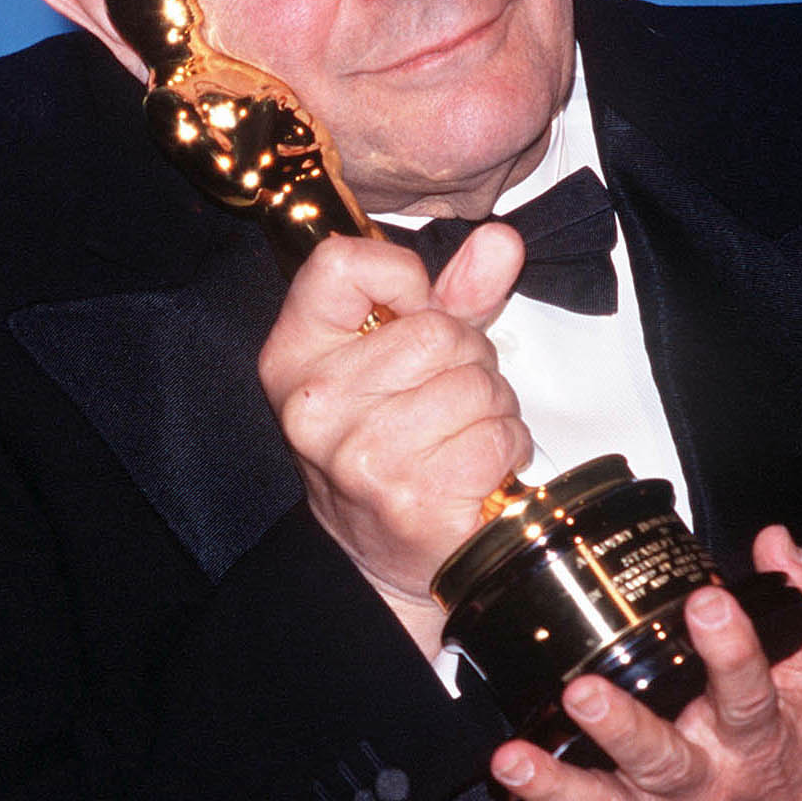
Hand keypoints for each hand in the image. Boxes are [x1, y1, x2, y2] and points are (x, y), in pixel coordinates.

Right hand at [258, 224, 530, 652]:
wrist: (380, 559)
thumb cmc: (391, 447)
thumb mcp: (405, 359)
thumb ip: (453, 295)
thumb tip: (502, 241)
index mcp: (294, 356)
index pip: (340, 262)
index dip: (401, 278)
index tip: (413, 313)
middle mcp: (316, 404)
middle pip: (436, 330)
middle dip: (468, 359)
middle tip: (448, 399)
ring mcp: (362, 455)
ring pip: (477, 382)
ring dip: (492, 407)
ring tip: (461, 435)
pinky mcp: (413, 498)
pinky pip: (498, 434)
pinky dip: (507, 447)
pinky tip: (477, 468)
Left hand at [428, 527, 801, 800]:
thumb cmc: (801, 749)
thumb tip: (779, 542)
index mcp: (756, 737)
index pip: (747, 692)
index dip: (731, 648)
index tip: (708, 603)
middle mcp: (701, 782)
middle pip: (660, 760)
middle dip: (621, 729)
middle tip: (585, 691)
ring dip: (551, 788)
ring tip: (509, 760)